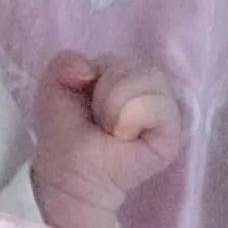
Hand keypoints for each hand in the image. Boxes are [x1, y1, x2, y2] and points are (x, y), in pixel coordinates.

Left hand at [31, 52, 181, 227]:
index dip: (94, 73)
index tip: (83, 96)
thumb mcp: (54, 86)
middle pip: (134, 63)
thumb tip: (86, 69)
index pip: (119, 56)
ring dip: (115, 103)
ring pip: (149, 77)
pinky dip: (132, 116)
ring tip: (110, 127)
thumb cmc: (65, 130)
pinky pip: (159, 104)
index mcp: (124, 74)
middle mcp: (149, 88)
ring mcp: (164, 109)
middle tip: (97, 118)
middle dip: (105, 89)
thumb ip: (64, 61)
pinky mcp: (172, 132)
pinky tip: (123, 135)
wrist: (69, 170)